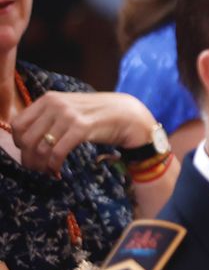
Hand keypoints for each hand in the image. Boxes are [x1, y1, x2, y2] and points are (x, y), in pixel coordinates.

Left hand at [10, 91, 156, 175]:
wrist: (129, 114)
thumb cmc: (98, 115)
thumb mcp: (70, 109)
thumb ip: (49, 117)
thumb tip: (26, 138)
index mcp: (49, 98)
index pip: (18, 124)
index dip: (18, 143)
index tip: (27, 154)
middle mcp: (56, 104)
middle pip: (26, 138)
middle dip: (28, 158)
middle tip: (36, 168)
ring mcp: (69, 115)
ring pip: (40, 147)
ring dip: (40, 165)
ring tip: (46, 171)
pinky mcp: (82, 128)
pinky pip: (57, 152)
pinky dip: (53, 165)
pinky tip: (57, 171)